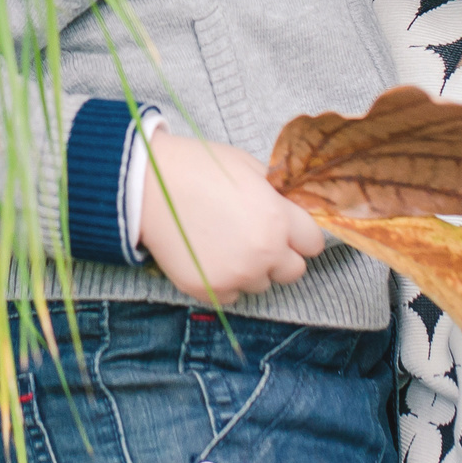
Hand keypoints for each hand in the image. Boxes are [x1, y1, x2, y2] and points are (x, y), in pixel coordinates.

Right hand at [137, 132, 327, 304]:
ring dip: (252, 269)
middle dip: (281, 255)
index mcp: (278, 219)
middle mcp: (263, 253)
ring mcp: (236, 275)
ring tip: (226, 242)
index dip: (301, 233)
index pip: (314, 243)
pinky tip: (209, 255)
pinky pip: (232, 294)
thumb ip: (276, 194)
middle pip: (294, 270)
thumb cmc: (198, 168)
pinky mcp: (209, 290)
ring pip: (262, 284)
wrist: (147, 185)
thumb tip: (291, 209)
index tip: (288, 228)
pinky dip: (226, 280)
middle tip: (257, 236)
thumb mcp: (248, 167)